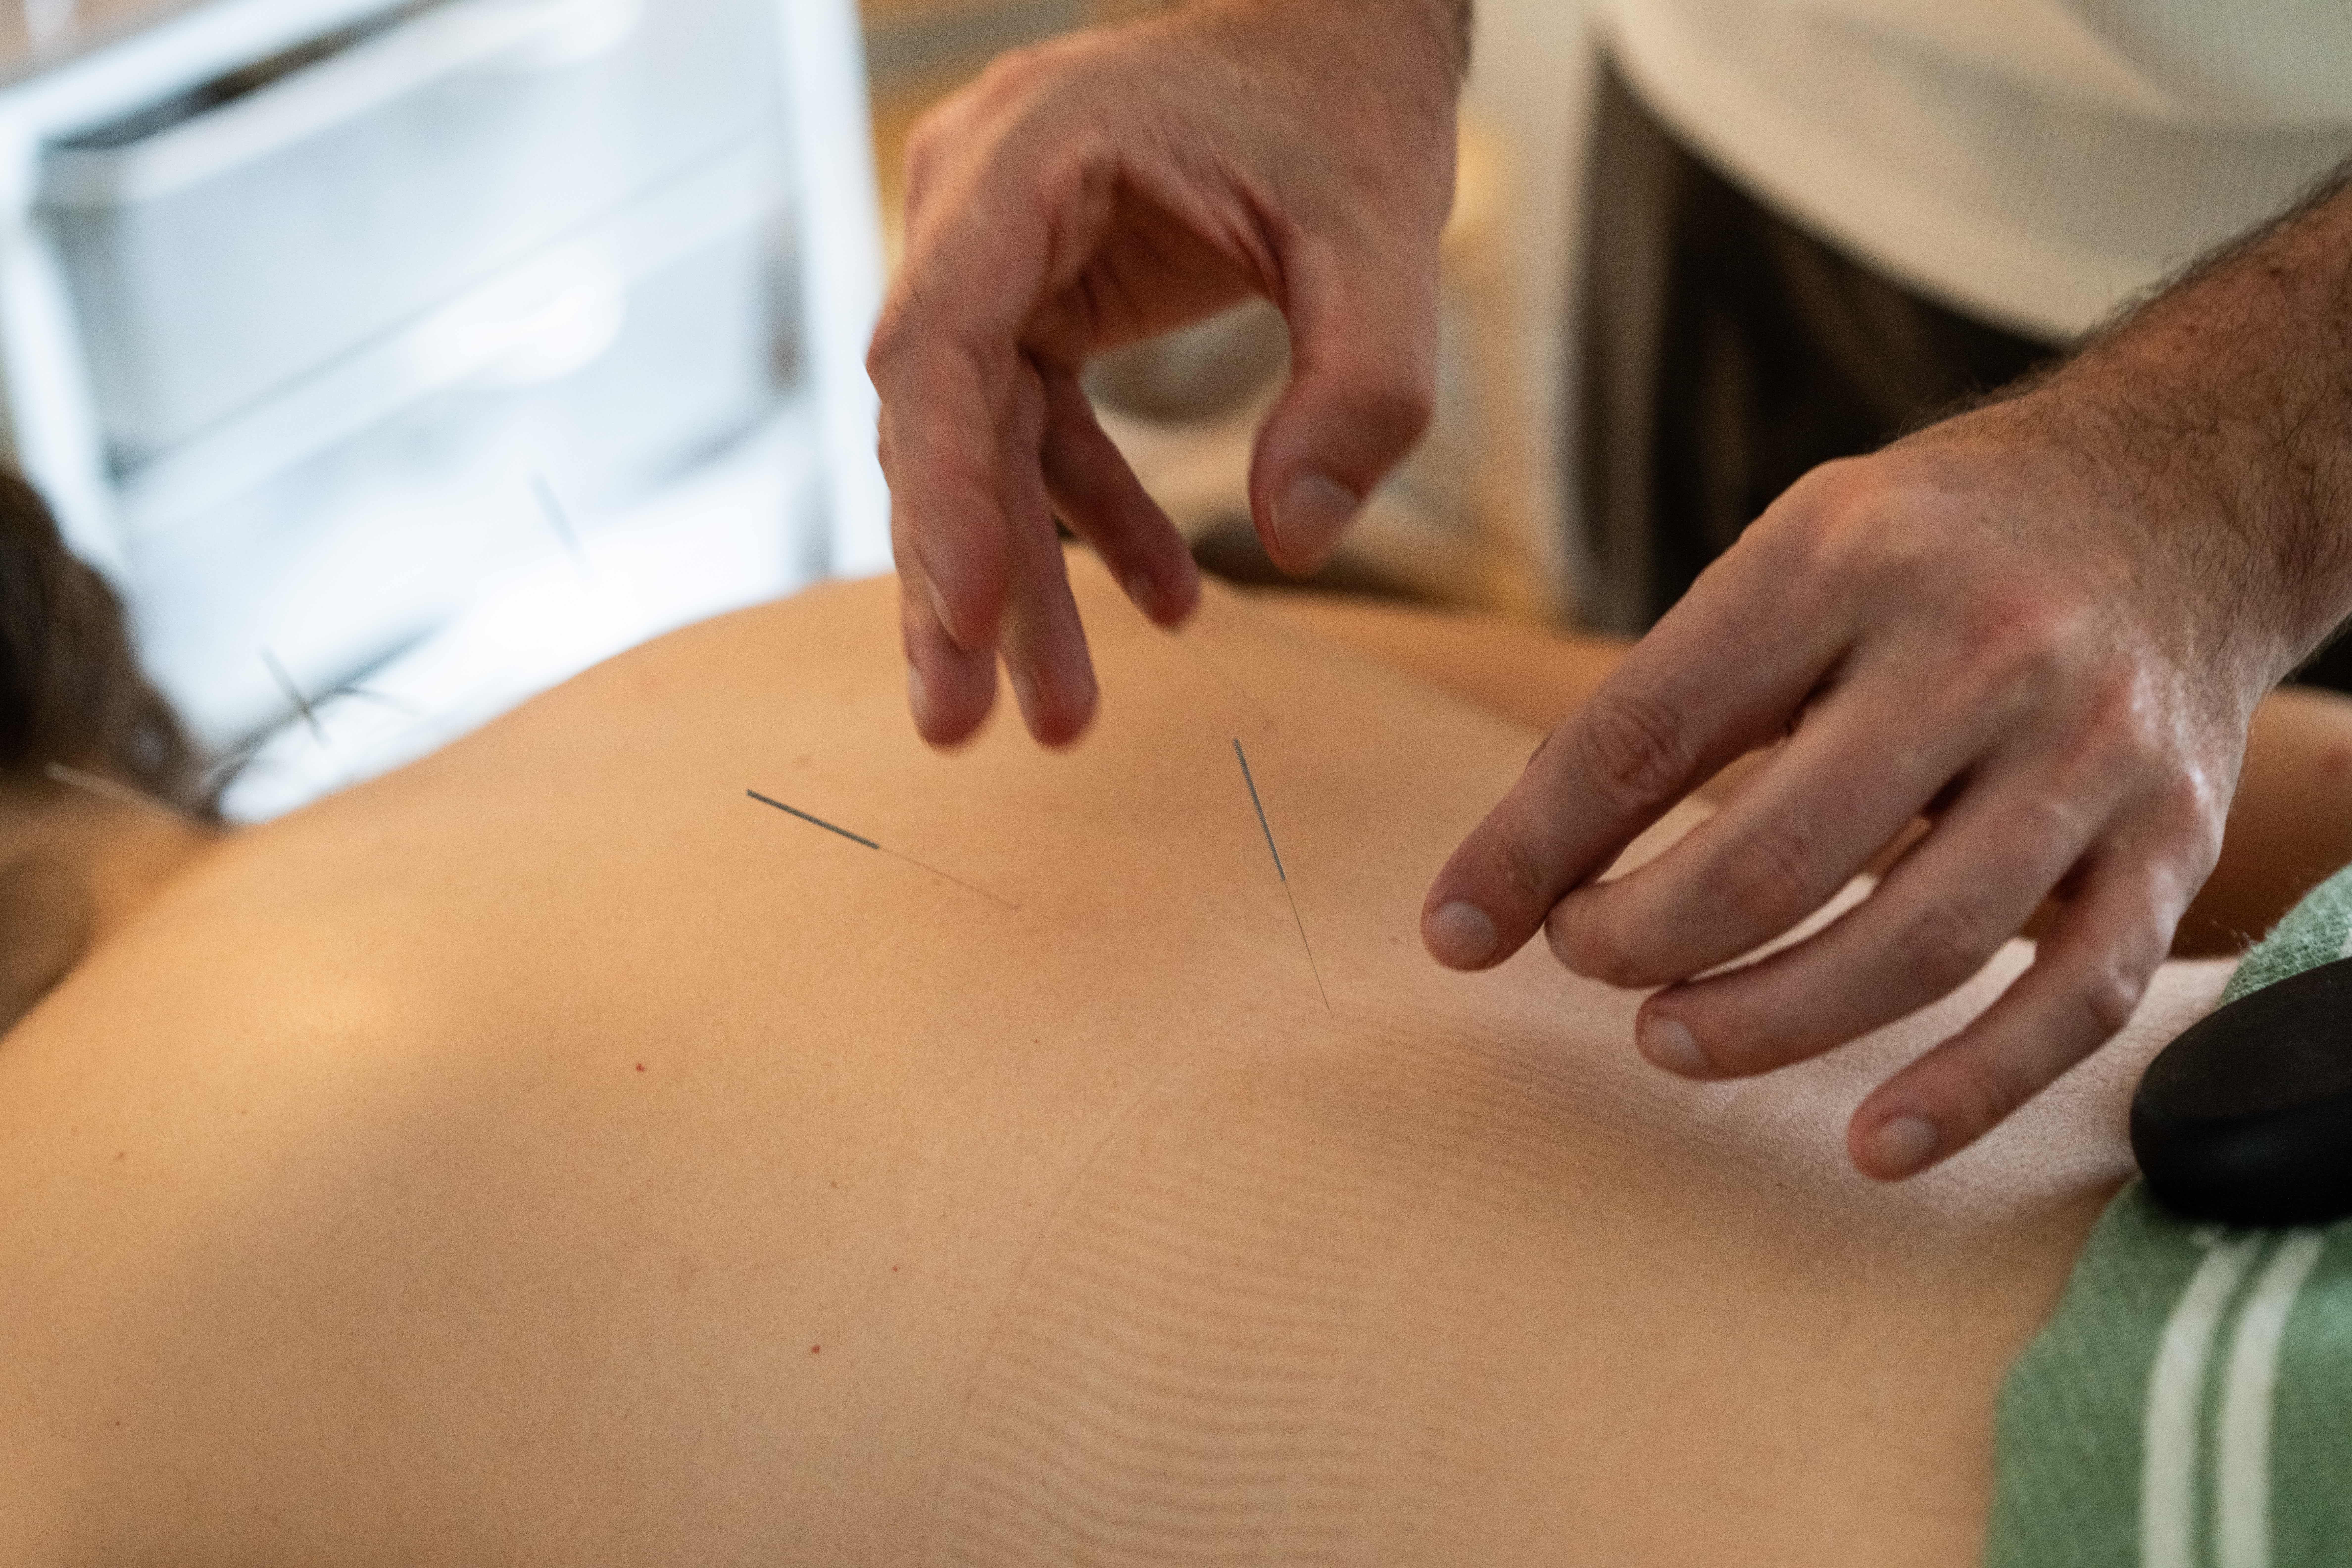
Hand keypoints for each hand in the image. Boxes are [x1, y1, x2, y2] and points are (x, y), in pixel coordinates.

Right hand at [868, 0, 1461, 746]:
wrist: (1335, 31)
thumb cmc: (1347, 108)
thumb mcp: (1386, 235)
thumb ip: (1362, 384)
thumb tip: (1300, 544)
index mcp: (1026, 161)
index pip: (938, 343)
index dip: (942, 491)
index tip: (962, 617)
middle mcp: (975, 206)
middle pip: (935, 418)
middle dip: (953, 579)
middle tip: (957, 727)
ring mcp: (997, 255)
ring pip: (980, 445)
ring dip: (1021, 582)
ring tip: (1059, 717)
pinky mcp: (1039, 298)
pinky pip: (1042, 429)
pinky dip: (1093, 518)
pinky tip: (1166, 600)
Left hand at [1421, 392, 2301, 1179]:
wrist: (2174, 495)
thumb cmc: (1935, 551)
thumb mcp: (1788, 562)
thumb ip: (1659, 709)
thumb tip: (1511, 877)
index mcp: (1846, 559)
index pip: (1648, 732)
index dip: (1533, 846)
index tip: (1459, 929)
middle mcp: (1983, 650)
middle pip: (1779, 854)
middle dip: (1647, 938)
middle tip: (1588, 962)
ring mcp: (2092, 754)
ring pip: (1915, 943)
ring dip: (1770, 1022)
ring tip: (1670, 1039)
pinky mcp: (2173, 841)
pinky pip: (2070, 999)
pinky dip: (1967, 1090)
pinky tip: (1870, 1142)